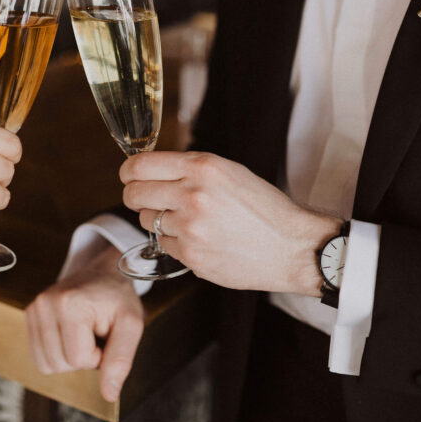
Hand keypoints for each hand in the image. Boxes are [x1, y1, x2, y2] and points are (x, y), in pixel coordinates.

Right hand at [25, 242, 143, 401]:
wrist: (104, 275)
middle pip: (59, 364)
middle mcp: (45, 304)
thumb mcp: (131, 325)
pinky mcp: (30, 315)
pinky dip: (57, 353)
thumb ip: (120, 360)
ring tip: (83, 333)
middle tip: (95, 333)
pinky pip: (39, 357)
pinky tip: (70, 334)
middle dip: (83, 358)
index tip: (106, 334)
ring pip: (46, 364)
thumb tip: (109, 395)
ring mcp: (34, 308)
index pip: (78, 360)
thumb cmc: (119, 299)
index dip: (98, 356)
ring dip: (69, 357)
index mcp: (70, 304)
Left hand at [120, 152, 341, 295]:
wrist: (291, 247)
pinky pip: (162, 244)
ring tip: (188, 220)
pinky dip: (174, 242)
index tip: (130, 176)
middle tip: (148, 199)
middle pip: (133, 193)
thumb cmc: (262, 207)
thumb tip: (148, 169)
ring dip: (158, 220)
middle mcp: (192, 194)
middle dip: (135, 196)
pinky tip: (199, 239)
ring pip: (146, 220)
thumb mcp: (228, 171)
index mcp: (202, 167)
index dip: (129, 172)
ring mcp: (190, 228)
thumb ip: (188, 168)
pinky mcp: (191, 256)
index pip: (139, 165)